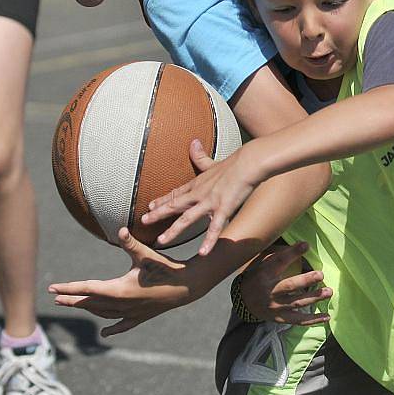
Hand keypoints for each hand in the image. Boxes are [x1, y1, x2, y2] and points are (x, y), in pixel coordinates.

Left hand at [48, 228, 187, 336]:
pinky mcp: (140, 317)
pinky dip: (112, 328)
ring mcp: (130, 313)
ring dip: (88, 309)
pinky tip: (104, 334)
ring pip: (103, 313)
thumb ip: (131, 243)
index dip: (68, 288)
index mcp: (119, 289)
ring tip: (75, 305)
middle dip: (72, 299)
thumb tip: (120, 230)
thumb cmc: (166, 267)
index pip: (87, 288)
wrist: (187, 285)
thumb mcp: (146, 254)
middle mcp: (121, 304)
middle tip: (55, 298)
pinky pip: (121, 325)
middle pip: (91, 303)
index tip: (51, 288)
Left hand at [142, 139, 264, 255]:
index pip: (176, 193)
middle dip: (158, 213)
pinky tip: (202, 253)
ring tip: (161, 241)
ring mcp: (210, 202)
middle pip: (175, 205)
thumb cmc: (235, 162)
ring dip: (173, 230)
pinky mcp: (223, 208)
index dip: (163, 200)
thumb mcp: (213, 161)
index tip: (150, 206)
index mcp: (198, 184)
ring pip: (187, 218)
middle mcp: (199, 193)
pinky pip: (214, 228)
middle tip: (143, 221)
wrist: (250, 162)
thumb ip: (201, 156)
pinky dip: (208, 241)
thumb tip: (193, 142)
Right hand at [241, 242, 331, 324]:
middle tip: (320, 274)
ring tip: (329, 291)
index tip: (305, 245)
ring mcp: (276, 307)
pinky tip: (326, 317)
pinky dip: (313, 320)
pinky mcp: (281, 318)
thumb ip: (278, 256)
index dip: (292, 253)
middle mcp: (270, 292)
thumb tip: (301, 245)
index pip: (278, 262)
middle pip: (289, 286)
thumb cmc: (257, 278)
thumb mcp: (262, 264)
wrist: (244, 302)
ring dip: (314, 297)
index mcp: (264, 275)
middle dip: (306, 280)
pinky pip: (299, 320)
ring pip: (297, 303)